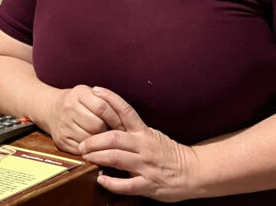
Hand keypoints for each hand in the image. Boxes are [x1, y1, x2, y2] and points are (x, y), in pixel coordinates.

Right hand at [42, 85, 123, 154]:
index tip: (124, 126)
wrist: (52, 109)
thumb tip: (126, 122)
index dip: (116, 119)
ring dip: (100, 142)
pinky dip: (90, 150)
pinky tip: (94, 146)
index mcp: (79, 93)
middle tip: (115, 135)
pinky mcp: (61, 140)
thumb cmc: (79, 102)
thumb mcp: (91, 94)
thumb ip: (107, 102)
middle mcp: (69, 108)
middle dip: (108, 131)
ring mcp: (63, 125)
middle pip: (96, 125)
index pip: (102, 107)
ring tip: (104, 140)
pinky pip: (81, 149)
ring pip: (90, 139)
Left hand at [79, 87, 198, 201]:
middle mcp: (144, 146)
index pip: (126, 110)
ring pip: (117, 158)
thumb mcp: (153, 136)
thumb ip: (133, 131)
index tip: (96, 91)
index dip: (110, 98)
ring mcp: (146, 166)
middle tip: (80, 144)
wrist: (194, 172)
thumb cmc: (170, 154)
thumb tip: (111, 122)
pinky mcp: (148, 184)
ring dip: (98, 157)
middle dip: (94, 140)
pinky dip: (111, 182)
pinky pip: (126, 184)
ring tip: (86, 157)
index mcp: (144, 133)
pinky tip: (101, 179)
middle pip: (114, 138)